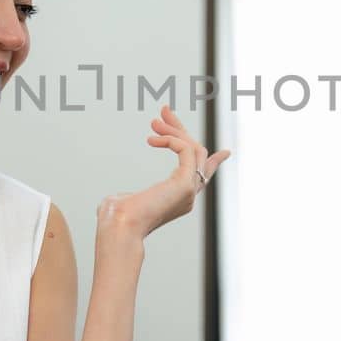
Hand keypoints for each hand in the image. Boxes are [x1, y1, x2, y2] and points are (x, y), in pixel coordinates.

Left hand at [98, 106, 231, 240]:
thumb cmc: (114, 221)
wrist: (119, 229)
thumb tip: (125, 197)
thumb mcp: (124, 202)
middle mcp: (188, 196)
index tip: (225, 152)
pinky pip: (188, 151)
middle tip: (163, 111)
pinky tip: (153, 140)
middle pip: (198, 155)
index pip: (202, 177)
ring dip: (175, 131)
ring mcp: (188, 190)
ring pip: (195, 149)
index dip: (213, 161)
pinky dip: (172, 141)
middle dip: (181, 130)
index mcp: (177, 201)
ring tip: (154, 122)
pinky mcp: (184, 185)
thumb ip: (131, 196)